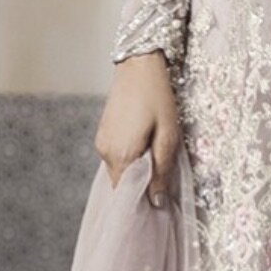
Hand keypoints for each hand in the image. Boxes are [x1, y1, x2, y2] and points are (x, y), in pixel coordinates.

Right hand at [94, 51, 181, 206]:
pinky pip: (116, 156)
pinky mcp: (103, 133)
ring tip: (156, 159)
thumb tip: (157, 202)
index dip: (142, 202)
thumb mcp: (168, 135)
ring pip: (120, 170)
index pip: (126, 195)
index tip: (158, 205)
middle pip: (122, 184)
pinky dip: (130, 158)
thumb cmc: (157, 98)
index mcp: (121, 155)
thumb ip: (162, 170)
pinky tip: (145, 146)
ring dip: (136, 170)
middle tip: (163, 182)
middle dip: (141, 187)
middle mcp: (106, 152)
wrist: (139, 66)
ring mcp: (101, 142)